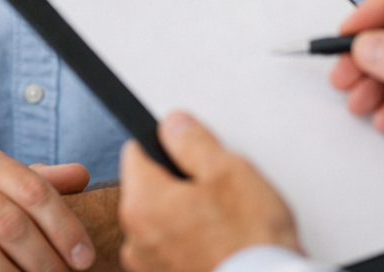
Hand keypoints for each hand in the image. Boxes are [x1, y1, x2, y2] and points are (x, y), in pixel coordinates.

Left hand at [118, 112, 299, 271]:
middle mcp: (134, 238)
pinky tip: (218, 244)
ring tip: (223, 221)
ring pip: (161, 220)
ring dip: (183, 215)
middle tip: (218, 190)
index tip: (191, 152)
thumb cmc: (249, 238)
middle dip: (178, 183)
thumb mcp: (227, 170)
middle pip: (149, 188)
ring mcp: (147, 266)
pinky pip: (169, 248)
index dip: (167, 144)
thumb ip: (192, 141)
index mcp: (142, 203)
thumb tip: (173, 125)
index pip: (136, 152)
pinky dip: (187, 243)